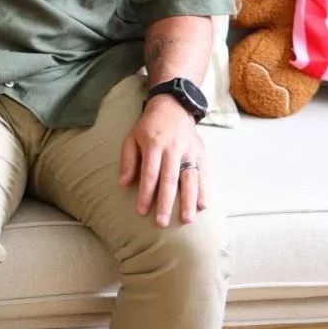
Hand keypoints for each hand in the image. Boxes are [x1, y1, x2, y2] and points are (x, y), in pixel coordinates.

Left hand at [118, 94, 207, 226]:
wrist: (173, 106)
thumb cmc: (148, 126)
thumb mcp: (132, 137)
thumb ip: (128, 160)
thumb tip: (123, 183)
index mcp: (154, 144)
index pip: (150, 173)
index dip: (146, 193)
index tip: (142, 211)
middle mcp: (173, 148)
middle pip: (169, 179)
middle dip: (166, 203)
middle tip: (162, 223)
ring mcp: (189, 150)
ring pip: (189, 178)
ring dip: (188, 201)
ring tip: (187, 220)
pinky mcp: (201, 152)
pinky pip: (203, 173)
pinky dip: (204, 189)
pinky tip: (203, 205)